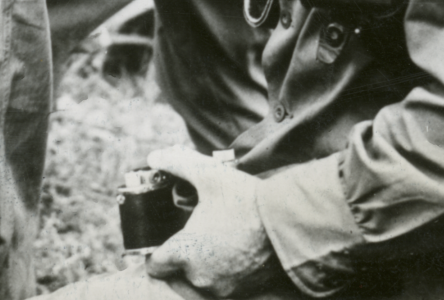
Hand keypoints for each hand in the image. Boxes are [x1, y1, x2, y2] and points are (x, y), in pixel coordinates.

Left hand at [145, 148, 283, 296]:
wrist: (288, 224)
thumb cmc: (246, 200)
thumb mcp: (209, 174)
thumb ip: (178, 164)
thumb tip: (155, 157)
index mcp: (185, 252)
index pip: (155, 265)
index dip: (156, 252)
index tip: (165, 240)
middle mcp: (199, 276)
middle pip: (177, 274)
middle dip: (181, 258)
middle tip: (194, 237)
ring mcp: (221, 287)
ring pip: (200, 281)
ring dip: (203, 267)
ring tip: (215, 243)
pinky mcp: (241, 292)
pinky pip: (222, 286)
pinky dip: (223, 274)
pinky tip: (233, 252)